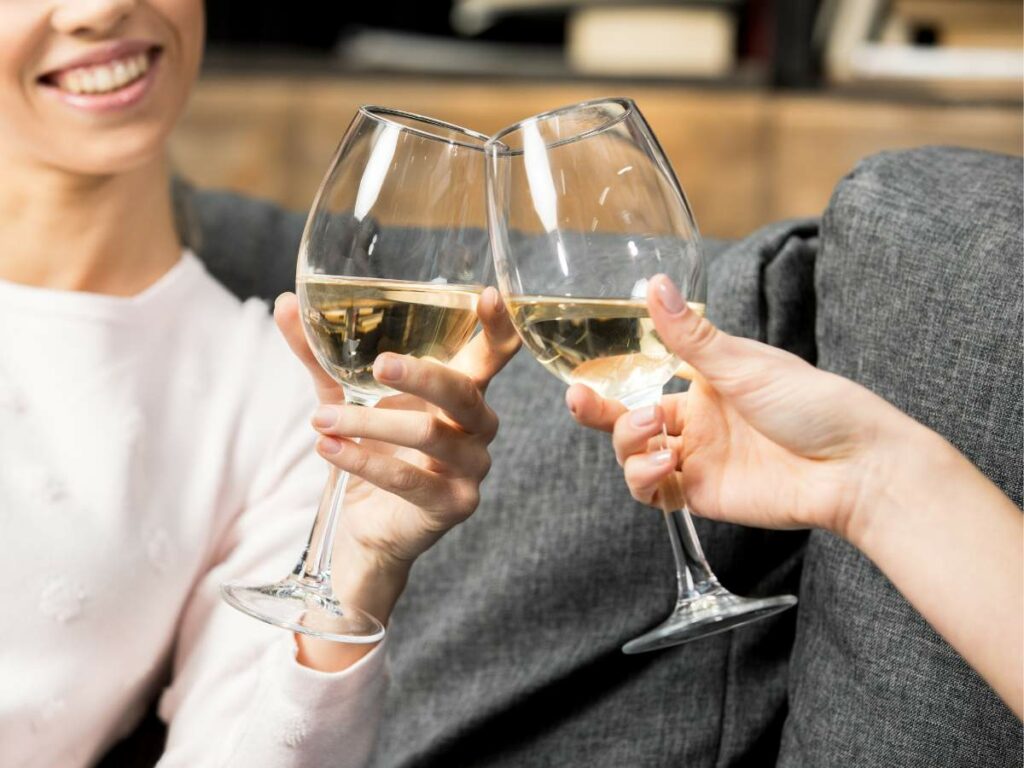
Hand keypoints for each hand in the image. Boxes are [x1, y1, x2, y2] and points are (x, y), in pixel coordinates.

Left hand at [274, 287, 518, 666]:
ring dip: (371, 425)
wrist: (366, 528)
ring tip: (322, 420)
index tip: (488, 294)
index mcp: (461, 391)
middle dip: (424, 375)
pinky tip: (329, 449)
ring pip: (430, 435)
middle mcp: (477, 426)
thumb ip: (321, 354)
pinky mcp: (454, 504)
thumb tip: (285, 302)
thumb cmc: (370, 452)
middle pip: (465, 392)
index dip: (497, 325)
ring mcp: (471, 467)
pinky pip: (410, 479)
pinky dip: (365, 462)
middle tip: (381, 364)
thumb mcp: (344, 398)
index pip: (494, 353)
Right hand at [566, 274, 925, 540]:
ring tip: (654, 431)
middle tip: (582, 400)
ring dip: (629, 441)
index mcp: (706, 383)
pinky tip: (662, 464)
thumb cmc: (815, 405)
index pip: (644, 380)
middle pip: (627, 421)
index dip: (609, 381)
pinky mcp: (702, 495)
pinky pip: (654, 492)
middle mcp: (697, 422)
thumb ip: (691, 336)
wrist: (855, 467)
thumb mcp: (745, 364)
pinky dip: (644, 478)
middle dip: (600, 413)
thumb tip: (654, 284)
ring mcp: (698, 460)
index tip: (581, 377)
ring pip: (633, 455)